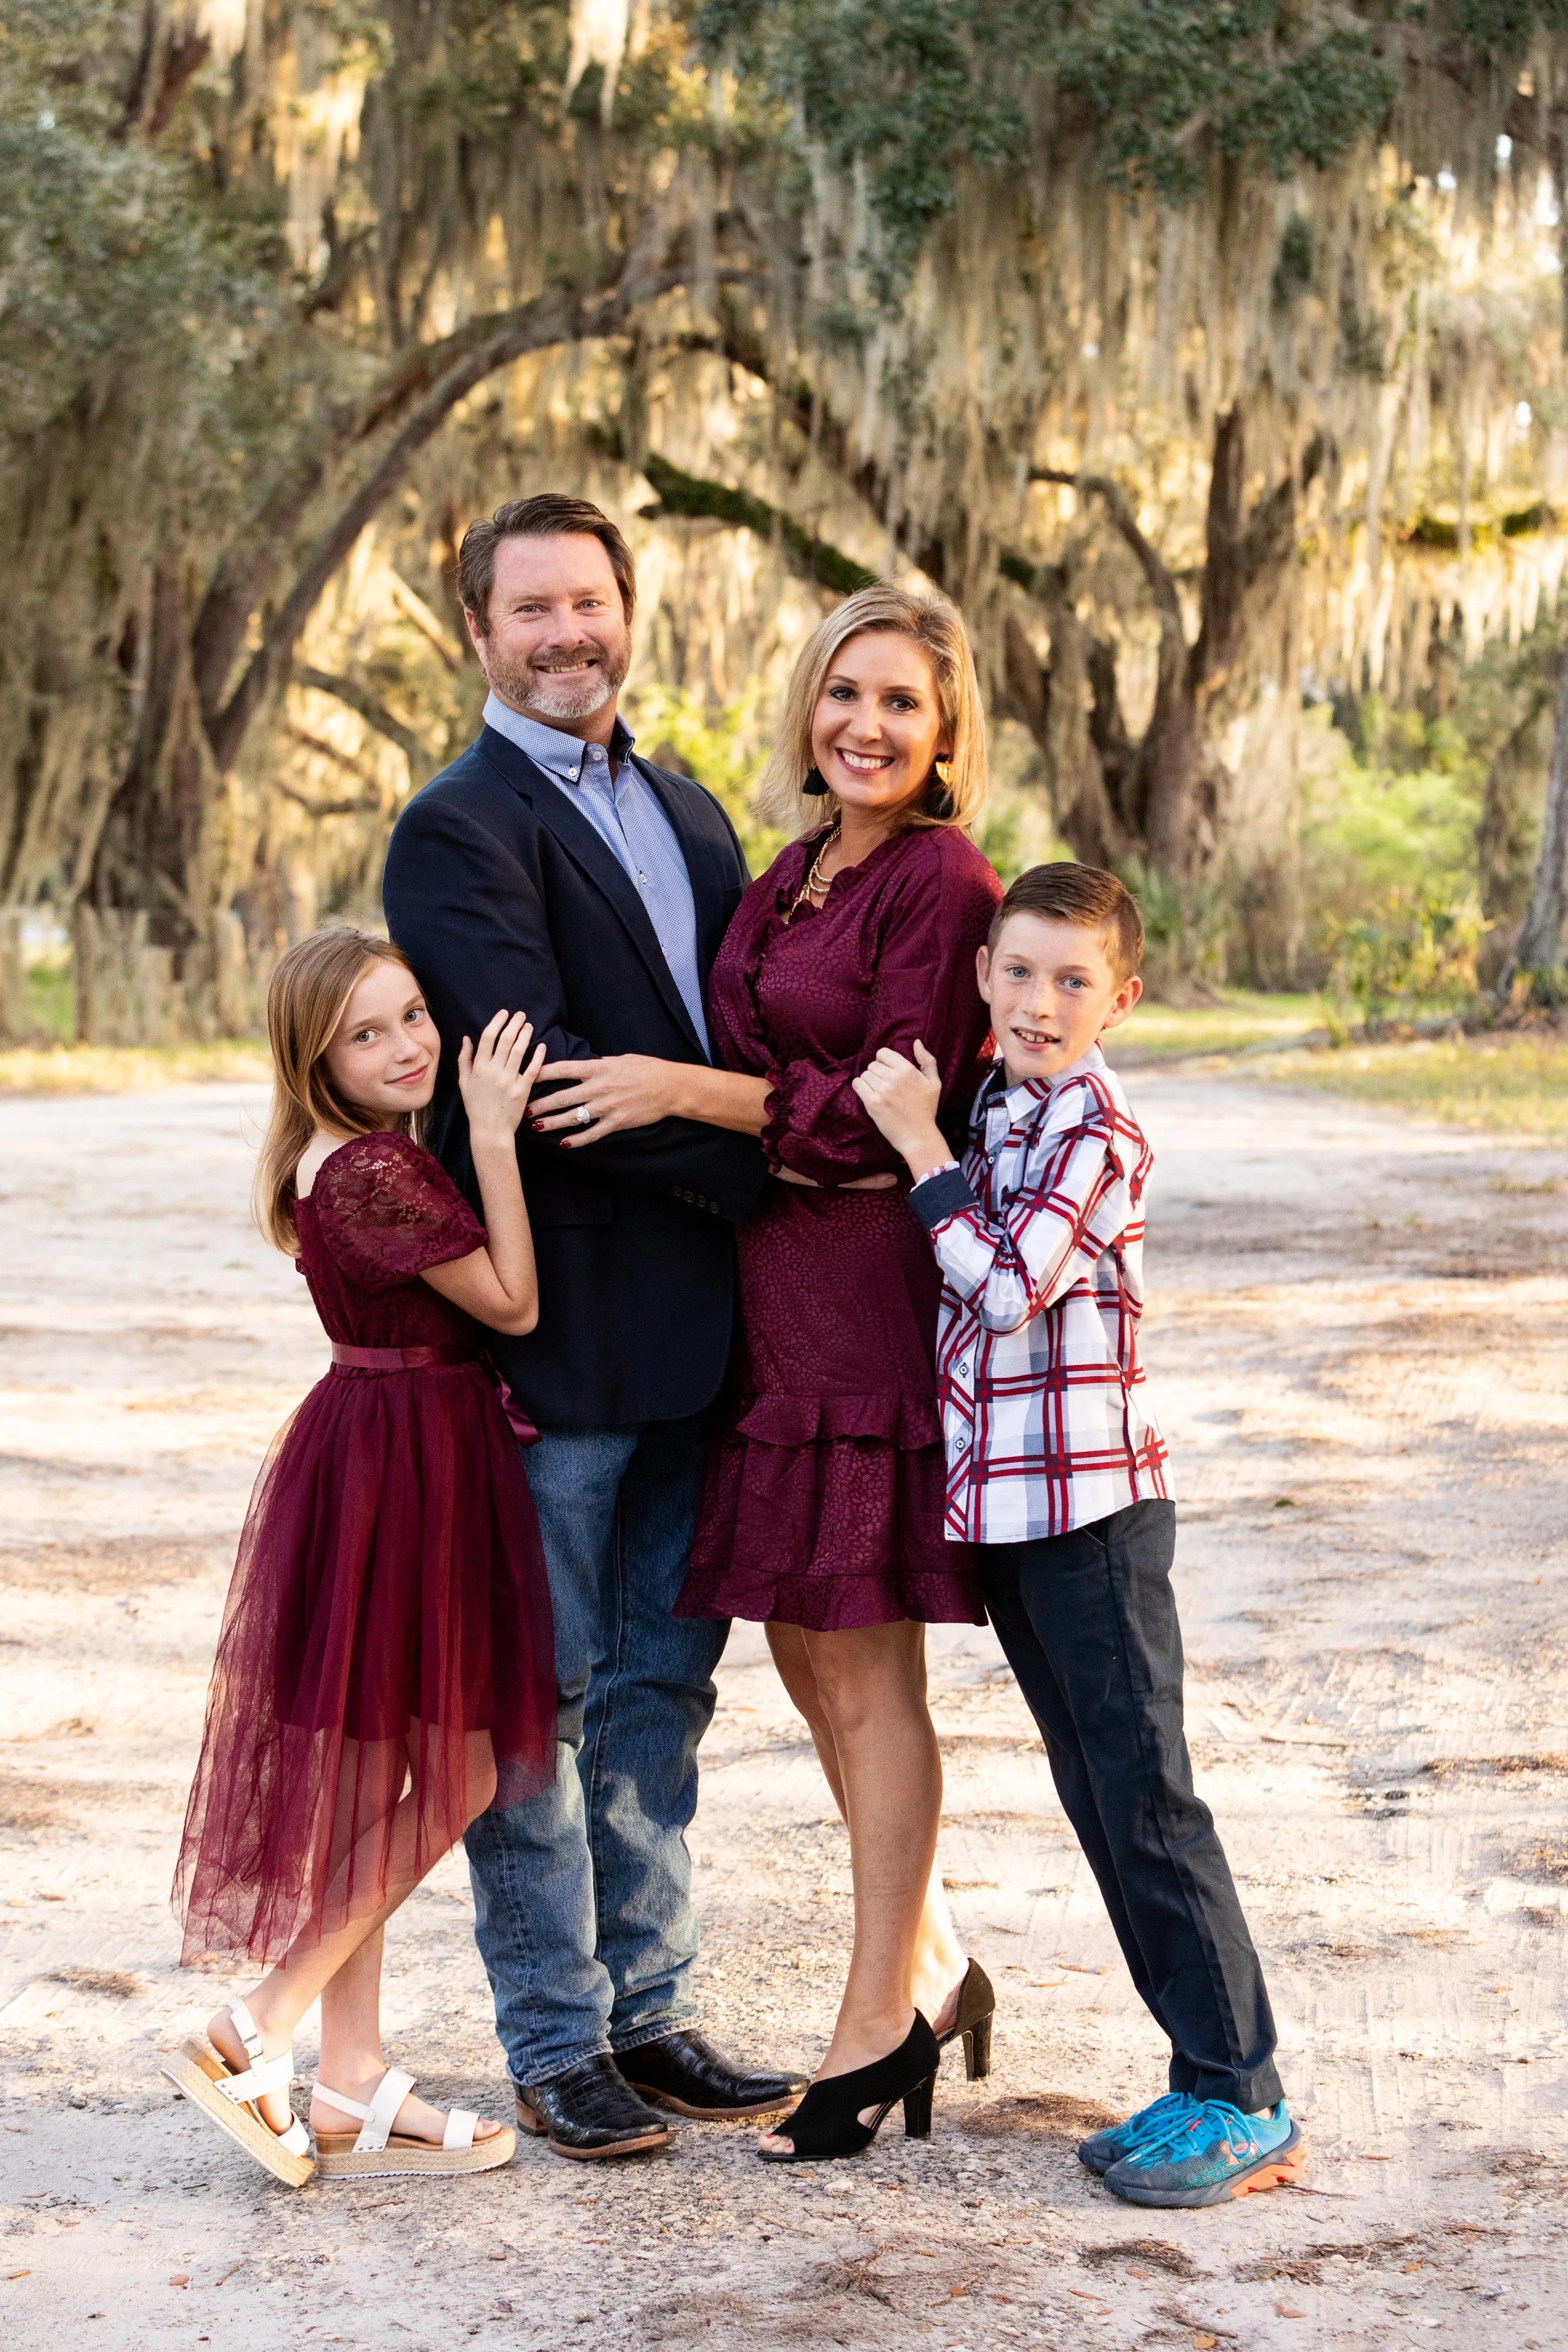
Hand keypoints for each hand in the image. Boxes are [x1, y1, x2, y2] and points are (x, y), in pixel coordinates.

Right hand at [458, 1011, 546, 1145]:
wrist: (490, 1130)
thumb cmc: (475, 1106)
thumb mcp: (464, 1082)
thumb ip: (464, 1059)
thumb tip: (466, 1038)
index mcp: (479, 1068)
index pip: (488, 1037)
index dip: (497, 1022)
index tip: (504, 1013)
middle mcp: (494, 1071)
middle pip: (506, 1040)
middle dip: (514, 1023)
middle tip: (520, 1014)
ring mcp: (509, 1080)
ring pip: (519, 1051)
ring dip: (525, 1035)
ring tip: (529, 1025)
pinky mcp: (523, 1090)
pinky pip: (532, 1069)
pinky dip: (538, 1056)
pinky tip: (541, 1045)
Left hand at [531, 1054, 680, 1146]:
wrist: (670, 1087)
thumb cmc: (647, 1068)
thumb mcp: (620, 1059)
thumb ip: (598, 1064)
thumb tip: (582, 1067)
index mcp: (598, 1068)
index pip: (563, 1069)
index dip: (541, 1072)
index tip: (525, 1075)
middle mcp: (598, 1087)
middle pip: (561, 1097)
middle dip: (540, 1104)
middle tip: (522, 1109)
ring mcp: (607, 1107)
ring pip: (572, 1117)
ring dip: (552, 1123)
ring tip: (536, 1126)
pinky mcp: (616, 1122)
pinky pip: (592, 1133)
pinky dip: (577, 1140)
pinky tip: (564, 1144)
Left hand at [850, 1041, 949, 1176]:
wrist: (918, 1136)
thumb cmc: (927, 1109)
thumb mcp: (934, 1082)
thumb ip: (927, 1060)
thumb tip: (916, 1042)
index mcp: (907, 1070)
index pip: (883, 1053)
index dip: (884, 1061)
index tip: (889, 1071)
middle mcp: (893, 1078)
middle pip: (873, 1065)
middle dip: (878, 1073)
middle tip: (886, 1085)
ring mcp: (881, 1091)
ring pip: (865, 1074)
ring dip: (870, 1081)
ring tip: (880, 1092)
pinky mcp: (871, 1103)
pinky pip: (857, 1084)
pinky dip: (861, 1087)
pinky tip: (870, 1094)